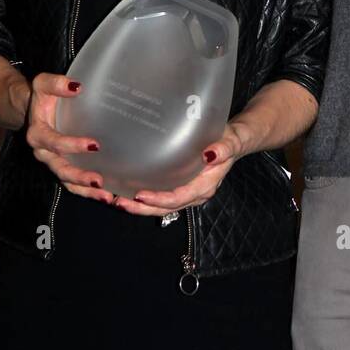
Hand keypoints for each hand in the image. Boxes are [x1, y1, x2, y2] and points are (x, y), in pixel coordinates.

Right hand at [24, 72, 115, 203]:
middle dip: (79, 177)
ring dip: (86, 190)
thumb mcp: (43, 84)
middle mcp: (45, 153)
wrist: (31, 110)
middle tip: (99, 180)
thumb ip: (56, 84)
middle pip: (61, 169)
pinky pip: (74, 184)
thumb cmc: (41, 97)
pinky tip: (108, 195)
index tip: (93, 145)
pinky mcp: (64, 167)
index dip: (71, 145)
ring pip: (68, 182)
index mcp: (38, 134)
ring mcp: (54, 162)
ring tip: (106, 196)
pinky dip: (88, 191)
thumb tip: (77, 86)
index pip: (54, 143)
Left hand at [112, 120, 247, 216]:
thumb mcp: (229, 142)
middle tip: (120, 203)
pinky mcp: (179, 186)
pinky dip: (144, 198)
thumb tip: (210, 154)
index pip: (179, 197)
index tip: (140, 196)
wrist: (232, 142)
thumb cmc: (229, 141)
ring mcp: (186, 191)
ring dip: (140, 206)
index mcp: (205, 185)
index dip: (159, 199)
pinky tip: (127, 192)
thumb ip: (223, 149)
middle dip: (142, 208)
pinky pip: (161, 197)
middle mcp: (194, 193)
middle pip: (166, 208)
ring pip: (161, 206)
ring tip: (118, 201)